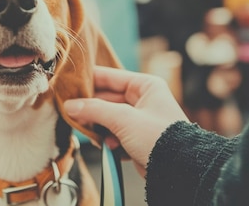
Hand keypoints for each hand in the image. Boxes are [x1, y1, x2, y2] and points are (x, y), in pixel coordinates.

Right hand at [64, 66, 187, 175]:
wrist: (179, 171)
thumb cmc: (160, 138)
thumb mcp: (124, 119)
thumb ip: (94, 110)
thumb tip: (70, 106)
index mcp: (145, 85)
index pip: (110, 77)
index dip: (89, 81)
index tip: (68, 85)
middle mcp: (144, 99)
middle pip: (106, 99)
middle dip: (92, 110)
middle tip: (73, 114)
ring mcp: (140, 119)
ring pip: (108, 117)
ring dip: (100, 128)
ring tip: (95, 135)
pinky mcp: (137, 138)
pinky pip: (114, 133)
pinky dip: (109, 140)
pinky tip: (110, 147)